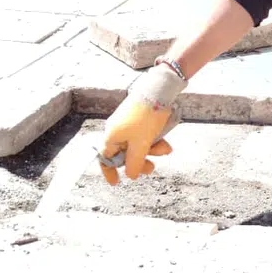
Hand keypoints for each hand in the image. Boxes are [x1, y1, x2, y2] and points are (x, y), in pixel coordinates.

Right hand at [98, 63, 185, 184]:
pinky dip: (153, 140)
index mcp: (112, 136)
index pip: (105, 158)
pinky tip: (166, 143)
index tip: (116, 182)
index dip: (110, 171)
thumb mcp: (141, 144)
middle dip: (140, 161)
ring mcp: (127, 123)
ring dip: (151, 150)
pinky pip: (143, 135)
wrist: (158, 90)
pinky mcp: (138, 117)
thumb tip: (130, 175)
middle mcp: (117, 130)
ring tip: (166, 150)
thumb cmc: (146, 117)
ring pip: (137, 144)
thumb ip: (134, 162)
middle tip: (152, 167)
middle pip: (124, 153)